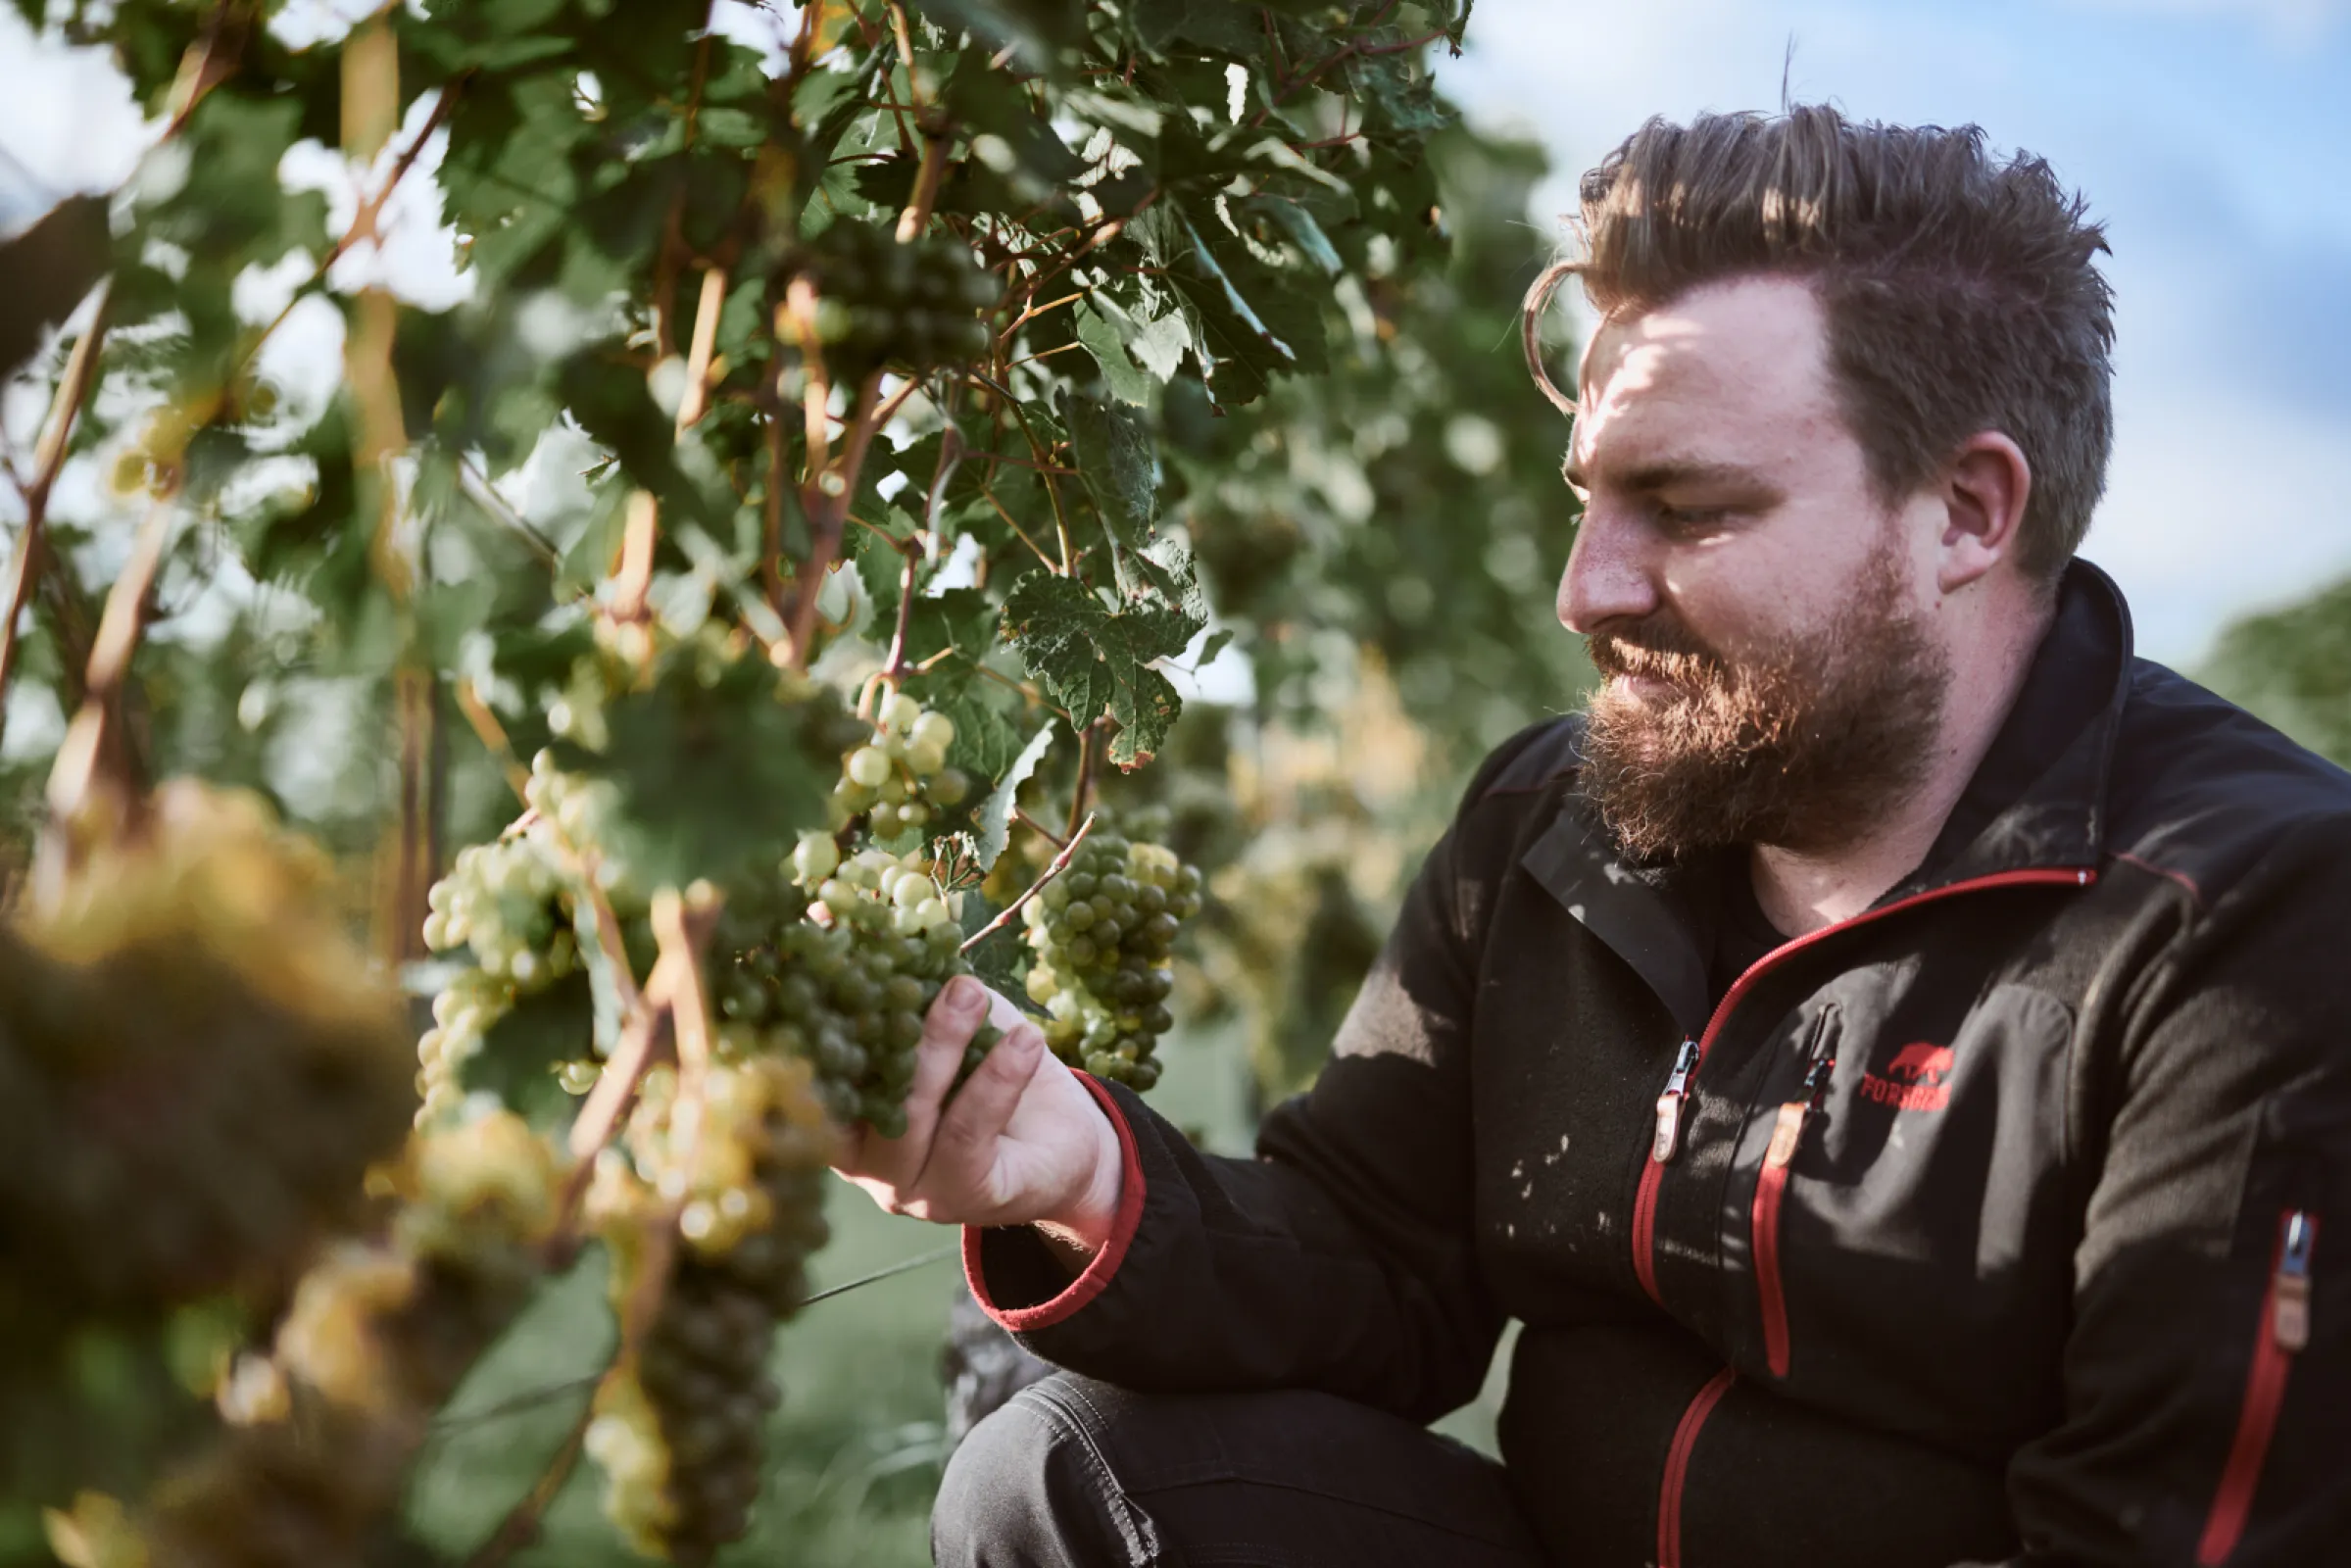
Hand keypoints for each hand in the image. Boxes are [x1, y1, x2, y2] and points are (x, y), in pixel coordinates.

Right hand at [833, 974, 1124, 1261]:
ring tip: (971, 995)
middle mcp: (865, 1162)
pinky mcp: (966, 1196)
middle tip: (912, 973)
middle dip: (887, 1026)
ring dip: (941, 1045)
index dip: (815, 1016)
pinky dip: (996, 1080)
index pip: (813, 1071)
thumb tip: (859, 930)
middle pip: (858, 1094)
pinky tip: (1024, 1041)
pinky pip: (969, 1134)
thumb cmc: (987, 1072)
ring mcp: (911, 1187)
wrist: (1064, 1138)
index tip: (832, 960)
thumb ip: (904, 993)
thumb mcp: (942, 1025)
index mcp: (844, 1116)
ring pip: (909, 1117)